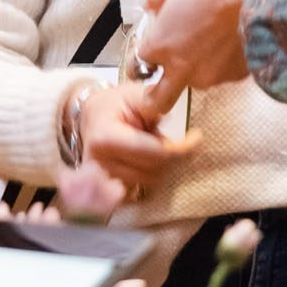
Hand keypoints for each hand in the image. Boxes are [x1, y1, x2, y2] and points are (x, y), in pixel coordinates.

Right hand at [72, 80, 196, 193]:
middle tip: (174, 138)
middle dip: (172, 156)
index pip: (155, 153)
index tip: (197, 137)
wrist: (89, 117)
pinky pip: (139, 193)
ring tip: (155, 146)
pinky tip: (149, 161)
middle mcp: (100, 163)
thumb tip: (172, 116)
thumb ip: (154, 104)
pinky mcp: (105, 191)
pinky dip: (150, 177)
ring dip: (162, 166)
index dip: (182, 148)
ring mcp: (102, 180)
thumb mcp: (134, 94)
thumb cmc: (114, 104)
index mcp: (106, 138)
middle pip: (155, 171)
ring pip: (150, 183)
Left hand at [136, 0, 264, 105]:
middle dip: (155, 98)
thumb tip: (152, 4)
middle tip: (158, 89)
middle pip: (159, 101)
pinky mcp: (234, 78)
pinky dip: (222, 62)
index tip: (152, 47)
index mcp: (161, 46)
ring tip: (212, 38)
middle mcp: (181, 69)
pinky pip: (221, 74)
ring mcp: (209, 77)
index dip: (146, 52)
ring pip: (194, 82)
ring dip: (196, 67)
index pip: (139, 61)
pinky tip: (229, 40)